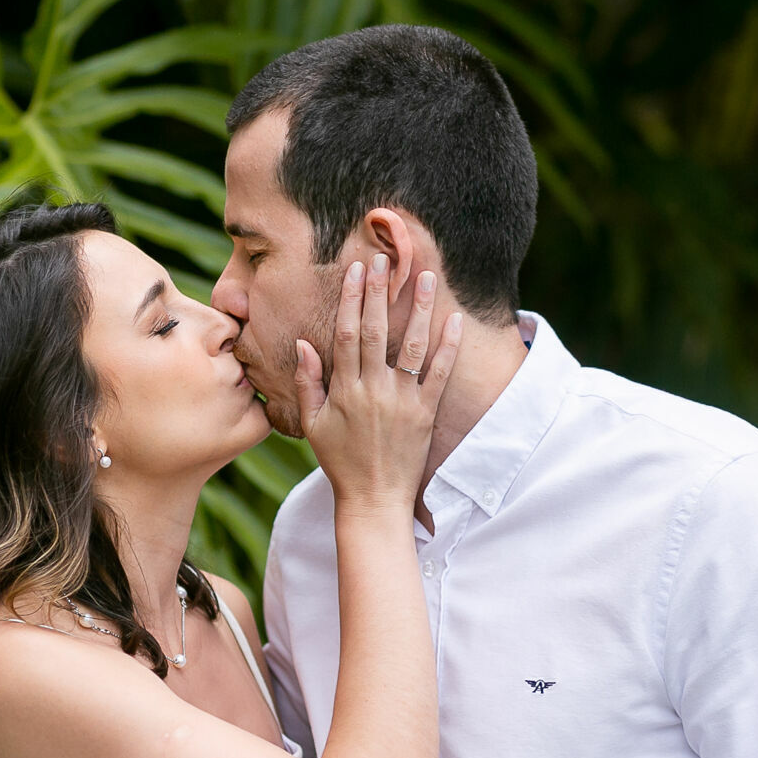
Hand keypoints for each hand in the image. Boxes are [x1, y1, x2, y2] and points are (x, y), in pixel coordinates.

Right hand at [295, 256, 460, 511]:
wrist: (373, 499)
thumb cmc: (340, 461)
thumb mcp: (312, 424)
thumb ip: (307, 382)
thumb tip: (303, 344)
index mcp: (344, 389)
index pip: (345, 334)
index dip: (350, 299)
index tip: (356, 270)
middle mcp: (373, 390)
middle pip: (375, 331)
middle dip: (380, 292)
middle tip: (385, 258)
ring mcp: (402, 400)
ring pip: (411, 345)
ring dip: (419, 308)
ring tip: (426, 276)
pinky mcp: (426, 413)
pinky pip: (439, 373)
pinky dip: (448, 346)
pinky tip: (454, 319)